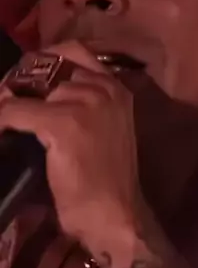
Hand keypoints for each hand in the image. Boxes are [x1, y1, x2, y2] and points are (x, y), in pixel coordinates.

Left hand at [0, 41, 142, 247]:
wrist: (114, 216)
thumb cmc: (106, 183)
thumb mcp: (103, 132)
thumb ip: (80, 106)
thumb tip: (29, 93)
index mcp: (117, 89)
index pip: (75, 51)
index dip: (44, 62)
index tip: (26, 81)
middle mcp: (104, 89)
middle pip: (47, 68)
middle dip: (22, 83)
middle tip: (8, 101)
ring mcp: (84, 103)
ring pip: (28, 92)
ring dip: (9, 106)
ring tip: (4, 122)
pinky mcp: (63, 122)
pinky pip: (14, 112)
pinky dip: (1, 121)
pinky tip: (0, 130)